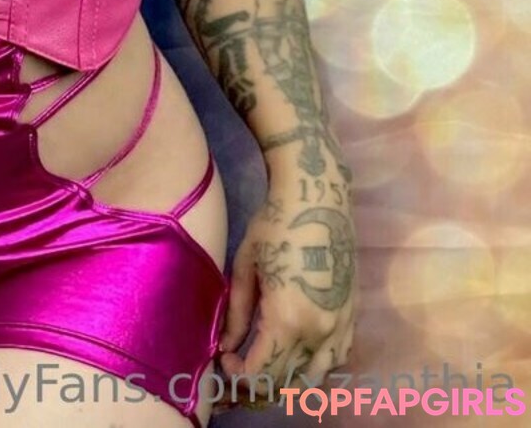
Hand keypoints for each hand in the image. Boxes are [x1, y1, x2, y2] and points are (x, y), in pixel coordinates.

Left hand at [217, 161, 355, 399]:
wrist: (317, 199)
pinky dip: (316, 364)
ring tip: (268, 361)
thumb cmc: (274, 226)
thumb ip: (237, 314)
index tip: (226, 360)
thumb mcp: (245, 268)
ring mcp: (341, 325)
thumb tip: (228, 348)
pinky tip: (299, 350)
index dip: (239, 374)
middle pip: (288, 380)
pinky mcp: (353, 315)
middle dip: (260, 381)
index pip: (261, 372)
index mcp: (287, 320)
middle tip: (241, 364)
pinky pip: (337, 357)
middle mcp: (319, 331)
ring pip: (316, 376)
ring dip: (290, 377)